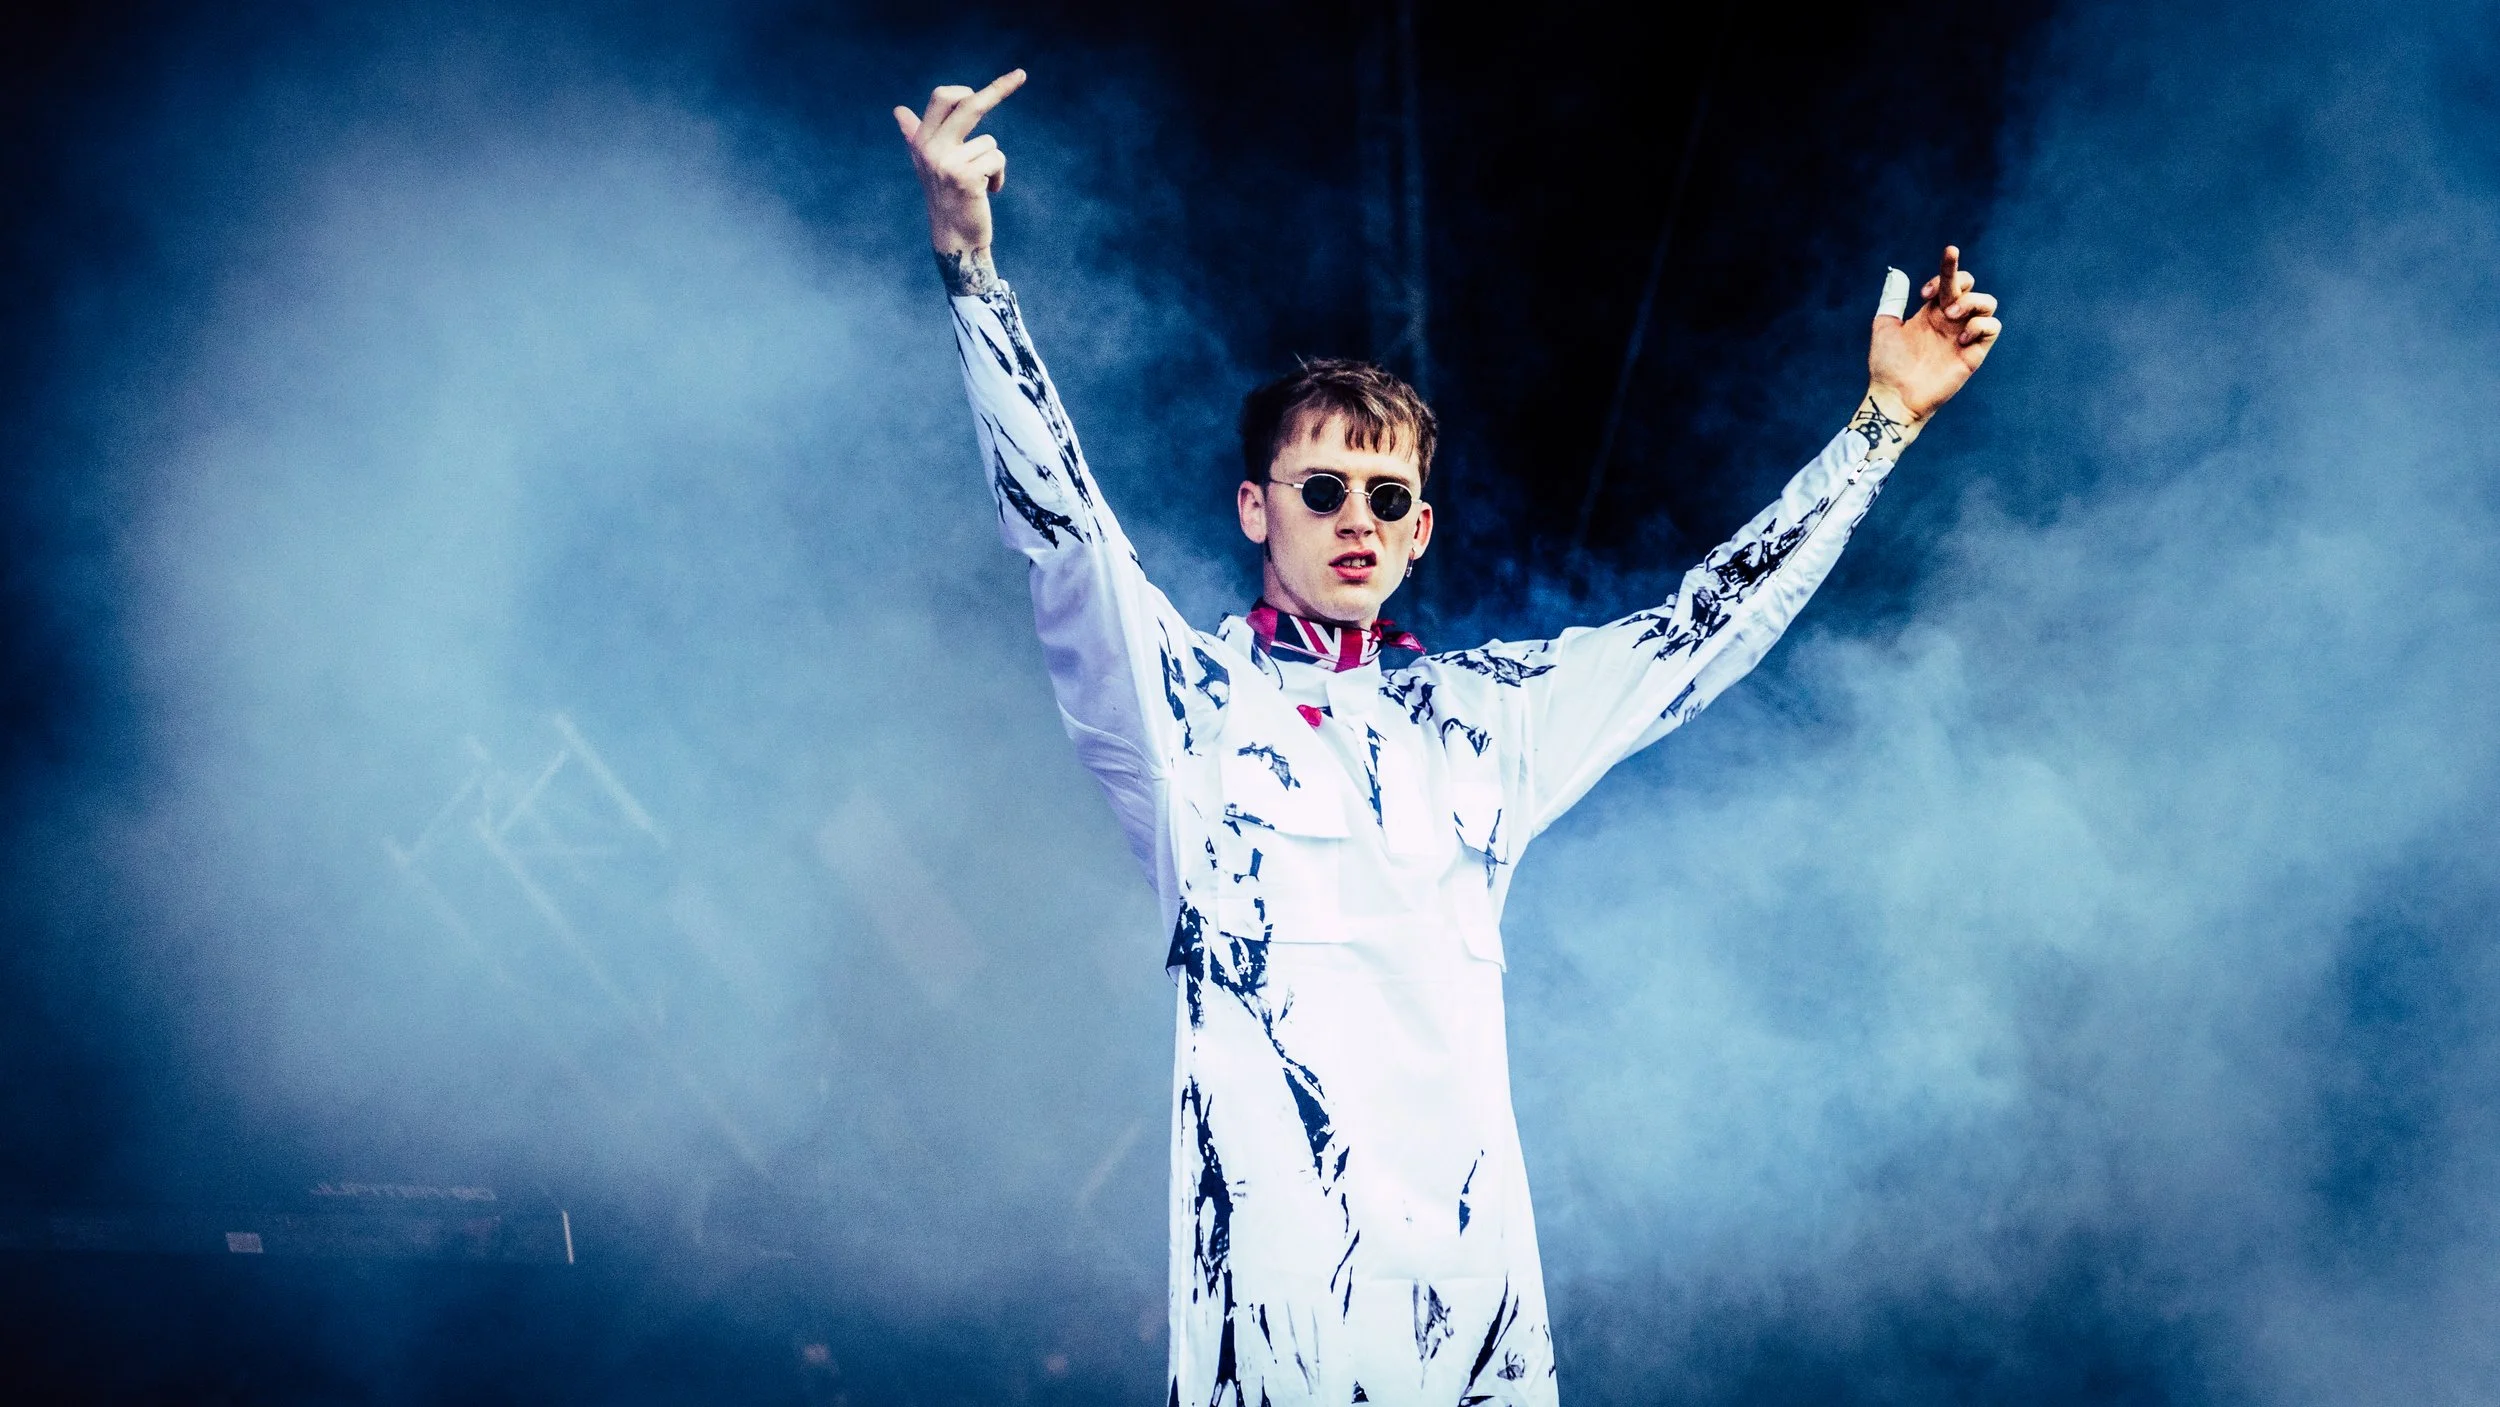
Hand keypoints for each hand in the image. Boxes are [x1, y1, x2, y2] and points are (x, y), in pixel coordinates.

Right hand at [893, 69, 1026, 255]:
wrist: (952, 237)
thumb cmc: (945, 197)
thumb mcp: (926, 163)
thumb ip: (914, 135)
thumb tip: (898, 111)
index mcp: (922, 140)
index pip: (942, 97)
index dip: (965, 88)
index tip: (997, 83)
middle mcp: (930, 148)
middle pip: (968, 104)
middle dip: (998, 89)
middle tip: (1022, 74)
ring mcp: (946, 162)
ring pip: (990, 142)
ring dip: (992, 164)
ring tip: (978, 184)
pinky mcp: (965, 177)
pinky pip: (996, 160)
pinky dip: (997, 178)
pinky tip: (985, 193)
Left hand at [1866, 245, 2001, 423]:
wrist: (1893, 396)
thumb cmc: (1887, 365)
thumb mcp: (1884, 326)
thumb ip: (1893, 300)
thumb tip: (1897, 273)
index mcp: (1931, 311)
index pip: (1949, 281)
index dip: (1946, 270)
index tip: (1924, 293)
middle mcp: (1950, 320)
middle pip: (1971, 286)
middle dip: (1962, 279)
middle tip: (1942, 303)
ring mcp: (1963, 335)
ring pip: (1988, 304)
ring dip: (1973, 302)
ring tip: (1951, 315)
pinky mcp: (1973, 354)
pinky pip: (1993, 328)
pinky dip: (1980, 326)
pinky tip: (1961, 339)